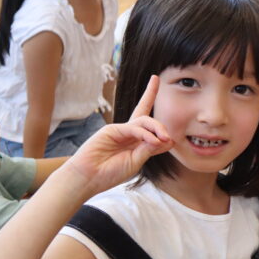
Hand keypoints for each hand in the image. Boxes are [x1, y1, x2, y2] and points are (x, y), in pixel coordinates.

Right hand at [62, 76, 172, 195]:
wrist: (89, 178)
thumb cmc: (110, 173)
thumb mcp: (136, 162)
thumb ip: (149, 149)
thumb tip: (167, 139)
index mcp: (135, 141)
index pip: (147, 122)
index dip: (150, 98)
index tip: (155, 79)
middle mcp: (128, 133)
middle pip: (146, 117)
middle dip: (160, 125)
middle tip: (169, 137)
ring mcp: (120, 130)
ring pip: (143, 121)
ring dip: (156, 129)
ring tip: (164, 138)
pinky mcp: (111, 130)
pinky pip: (133, 128)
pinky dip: (145, 134)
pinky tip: (152, 141)